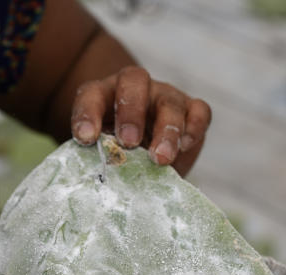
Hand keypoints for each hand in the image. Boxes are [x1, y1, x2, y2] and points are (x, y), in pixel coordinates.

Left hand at [70, 66, 210, 175]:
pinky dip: (194, 127)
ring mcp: (164, 97)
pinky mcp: (191, 110)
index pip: (91, 95)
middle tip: (128, 142)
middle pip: (134, 82)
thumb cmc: (114, 155)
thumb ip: (98, 158)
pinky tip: (185, 146)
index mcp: (102, 95)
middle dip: (130, 112)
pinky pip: (199, 110)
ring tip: (160, 159)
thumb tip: (97, 182)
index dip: (87, 114)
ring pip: (169, 102)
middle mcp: (134, 89)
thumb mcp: (101, 154)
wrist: (141, 156)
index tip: (86, 138)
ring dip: (166, 130)